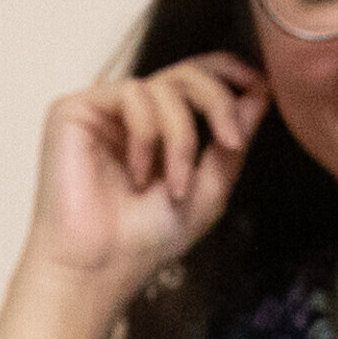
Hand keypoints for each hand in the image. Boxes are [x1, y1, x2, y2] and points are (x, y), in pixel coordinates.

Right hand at [22, 54, 265, 300]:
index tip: (260, 85)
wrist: (100, 266)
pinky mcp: (75, 109)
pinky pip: (131, 93)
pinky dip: (146, 135)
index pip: (196, 78)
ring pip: (164, 87)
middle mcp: (131, 112)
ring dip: (181, 139)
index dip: (229, 72)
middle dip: (218, 103)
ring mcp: (103, 109)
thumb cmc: (147, 237)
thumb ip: (232, 141)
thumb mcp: (209, 188)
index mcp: (161, 126)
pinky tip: (138, 174)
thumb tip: (262, 91)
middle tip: (232, 142)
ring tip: (176, 186)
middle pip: (187, 73)